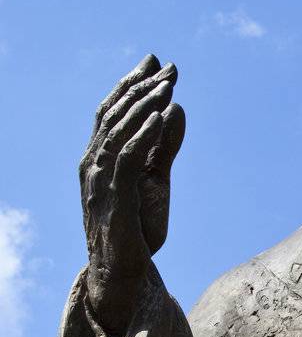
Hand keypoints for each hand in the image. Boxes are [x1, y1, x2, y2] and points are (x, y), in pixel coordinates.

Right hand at [80, 53, 184, 336]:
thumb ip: (163, 146)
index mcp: (98, 158)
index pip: (112, 111)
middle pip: (114, 114)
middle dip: (141, 87)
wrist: (123, 274)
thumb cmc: (137, 228)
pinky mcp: (114, 200)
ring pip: (119, 132)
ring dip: (144, 105)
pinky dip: (142, 135)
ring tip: (167, 84)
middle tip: (169, 67)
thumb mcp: (155, 180)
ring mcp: (99, 182)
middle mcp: (92, 165)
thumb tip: (175, 109)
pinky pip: (126, 160)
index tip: (156, 62)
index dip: (133, 84)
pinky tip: (160, 117)